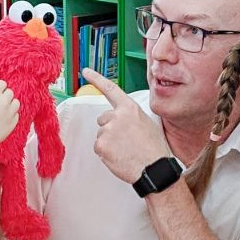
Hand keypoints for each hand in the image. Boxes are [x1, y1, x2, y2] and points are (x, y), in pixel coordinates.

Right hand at [0, 81, 19, 151]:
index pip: (2, 83)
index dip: (0, 88)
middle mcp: (3, 101)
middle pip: (10, 93)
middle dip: (5, 97)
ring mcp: (9, 112)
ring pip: (16, 103)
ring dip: (11, 105)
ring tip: (3, 111)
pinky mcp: (13, 123)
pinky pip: (16, 115)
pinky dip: (11, 116)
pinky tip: (3, 120)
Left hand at [81, 68, 168, 184]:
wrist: (153, 168)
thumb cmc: (154, 149)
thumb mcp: (147, 124)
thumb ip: (131, 117)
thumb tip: (122, 119)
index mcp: (130, 108)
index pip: (110, 89)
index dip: (96, 79)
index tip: (85, 71)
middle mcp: (117, 116)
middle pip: (103, 119)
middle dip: (110, 129)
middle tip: (125, 141)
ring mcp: (107, 130)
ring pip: (101, 135)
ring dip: (109, 143)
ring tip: (126, 150)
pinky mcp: (101, 145)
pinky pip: (98, 148)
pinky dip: (106, 154)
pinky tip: (119, 157)